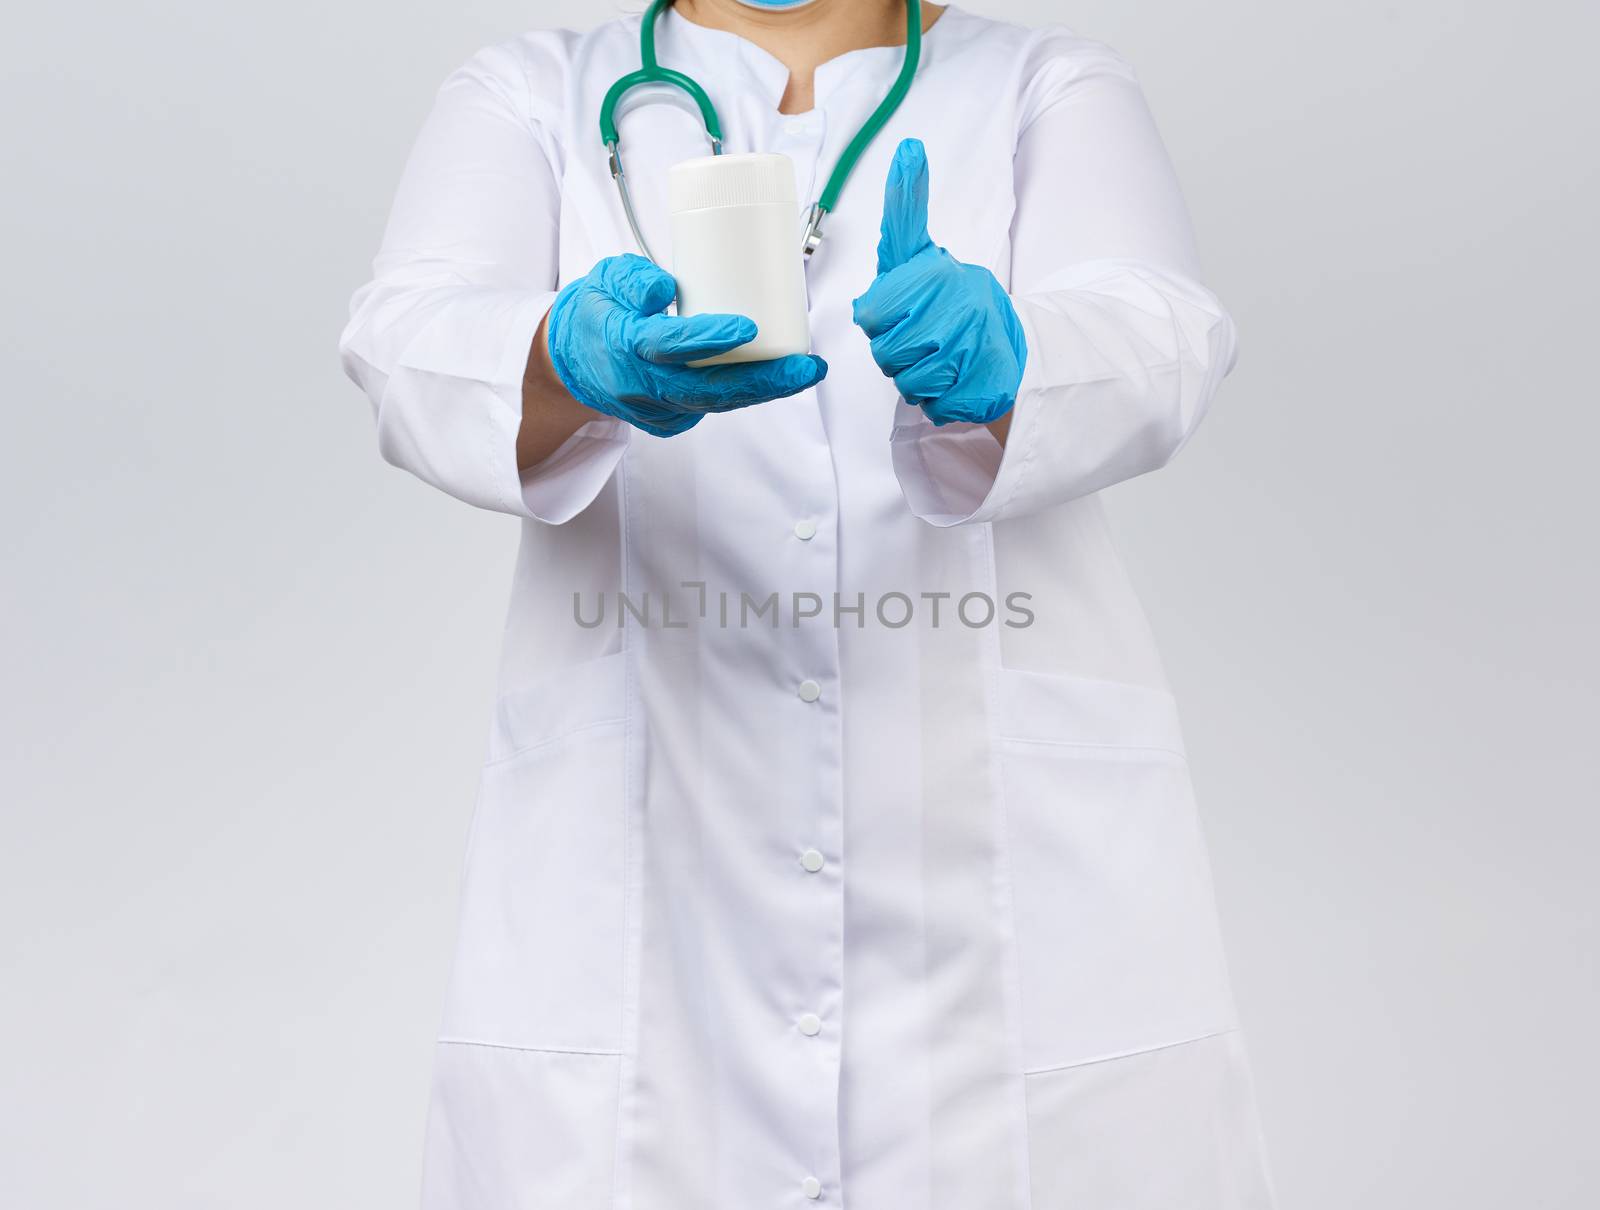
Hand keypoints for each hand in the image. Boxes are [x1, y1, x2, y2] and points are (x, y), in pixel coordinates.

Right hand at [545, 254, 826, 437]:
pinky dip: (744, 394)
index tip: (747, 327)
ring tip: (805, 371)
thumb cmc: (598, 312)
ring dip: (764, 390)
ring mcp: (655, 410)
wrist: (572, 360)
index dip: (706, 339)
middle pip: (706, 390)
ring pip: (715, 404)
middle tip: (806, 366)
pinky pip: (711, 407)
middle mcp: (640, 387)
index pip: (667, 346)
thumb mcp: (605, 279)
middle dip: (762, 381)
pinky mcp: (669, 421)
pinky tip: (777, 377)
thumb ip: (634, 278)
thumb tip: (667, 290)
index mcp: (622, 346)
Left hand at [852, 139, 1026, 425]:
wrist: (1009, 341)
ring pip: (910, 385)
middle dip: (899, 352)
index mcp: (933, 278)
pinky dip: (943, 401)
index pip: (871, 317)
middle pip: (887, 355)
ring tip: (941, 357)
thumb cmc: (948, 298)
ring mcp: (971, 355)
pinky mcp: (981, 393)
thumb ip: (906, 207)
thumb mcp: (920, 251)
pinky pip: (937, 408)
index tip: (905, 309)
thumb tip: (908, 147)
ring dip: (920, 378)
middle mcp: (954, 314)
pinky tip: (958, 380)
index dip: (883, 320)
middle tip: (924, 336)